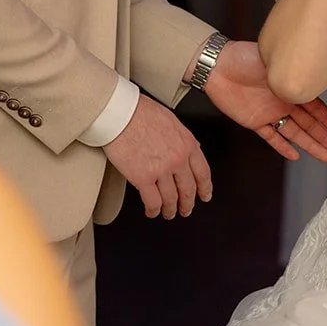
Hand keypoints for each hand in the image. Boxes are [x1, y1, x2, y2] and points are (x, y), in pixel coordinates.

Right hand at [104, 94, 211, 219]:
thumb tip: (187, 149)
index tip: (204, 195)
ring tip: (168, 213)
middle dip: (188, 203)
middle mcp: (178, 159)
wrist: (121, 113)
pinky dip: (154, 210)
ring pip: (171, 199)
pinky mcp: (143, 178)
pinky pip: (153, 201)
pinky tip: (152, 211)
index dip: (205, 188)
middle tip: (186, 209)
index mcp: (187, 144)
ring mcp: (161, 170)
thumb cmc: (140, 112)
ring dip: (170, 209)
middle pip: (188, 189)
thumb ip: (182, 139)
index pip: (203, 172)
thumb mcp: (172, 121)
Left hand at [203, 41, 326, 162]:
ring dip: (310, 144)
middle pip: (308, 123)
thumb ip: (292, 74)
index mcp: (290, 86)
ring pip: (294, 132)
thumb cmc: (245, 57)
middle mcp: (283, 101)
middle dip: (323, 136)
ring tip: (325, 156)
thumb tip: (314, 74)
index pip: (315, 106)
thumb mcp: (274, 62)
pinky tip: (295, 155)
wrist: (218, 66)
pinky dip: (283, 146)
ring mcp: (270, 112)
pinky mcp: (255, 121)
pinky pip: (272, 137)